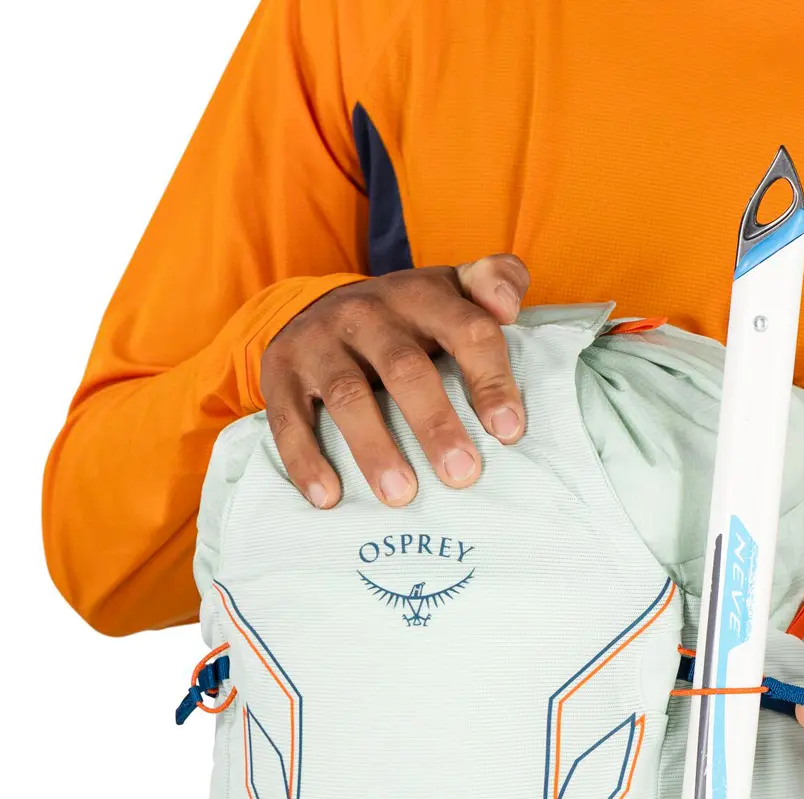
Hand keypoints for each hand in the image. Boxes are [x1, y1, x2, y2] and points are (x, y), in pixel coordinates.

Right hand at [259, 255, 529, 508]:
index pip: (467, 331)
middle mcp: (367, 314)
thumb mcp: (451, 291)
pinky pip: (290, 419)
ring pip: (349, 396)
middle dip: (435, 424)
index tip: (509, 432)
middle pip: (406, 368)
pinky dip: (306, 460)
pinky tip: (328, 497)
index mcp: (421, 296)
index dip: (491, 380)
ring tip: (401, 496)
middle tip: (462, 474)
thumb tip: (508, 306)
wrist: (320, 308)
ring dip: (375, 449)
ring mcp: (320, 342)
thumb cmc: (407, 319)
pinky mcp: (280, 372)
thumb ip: (494, 282)